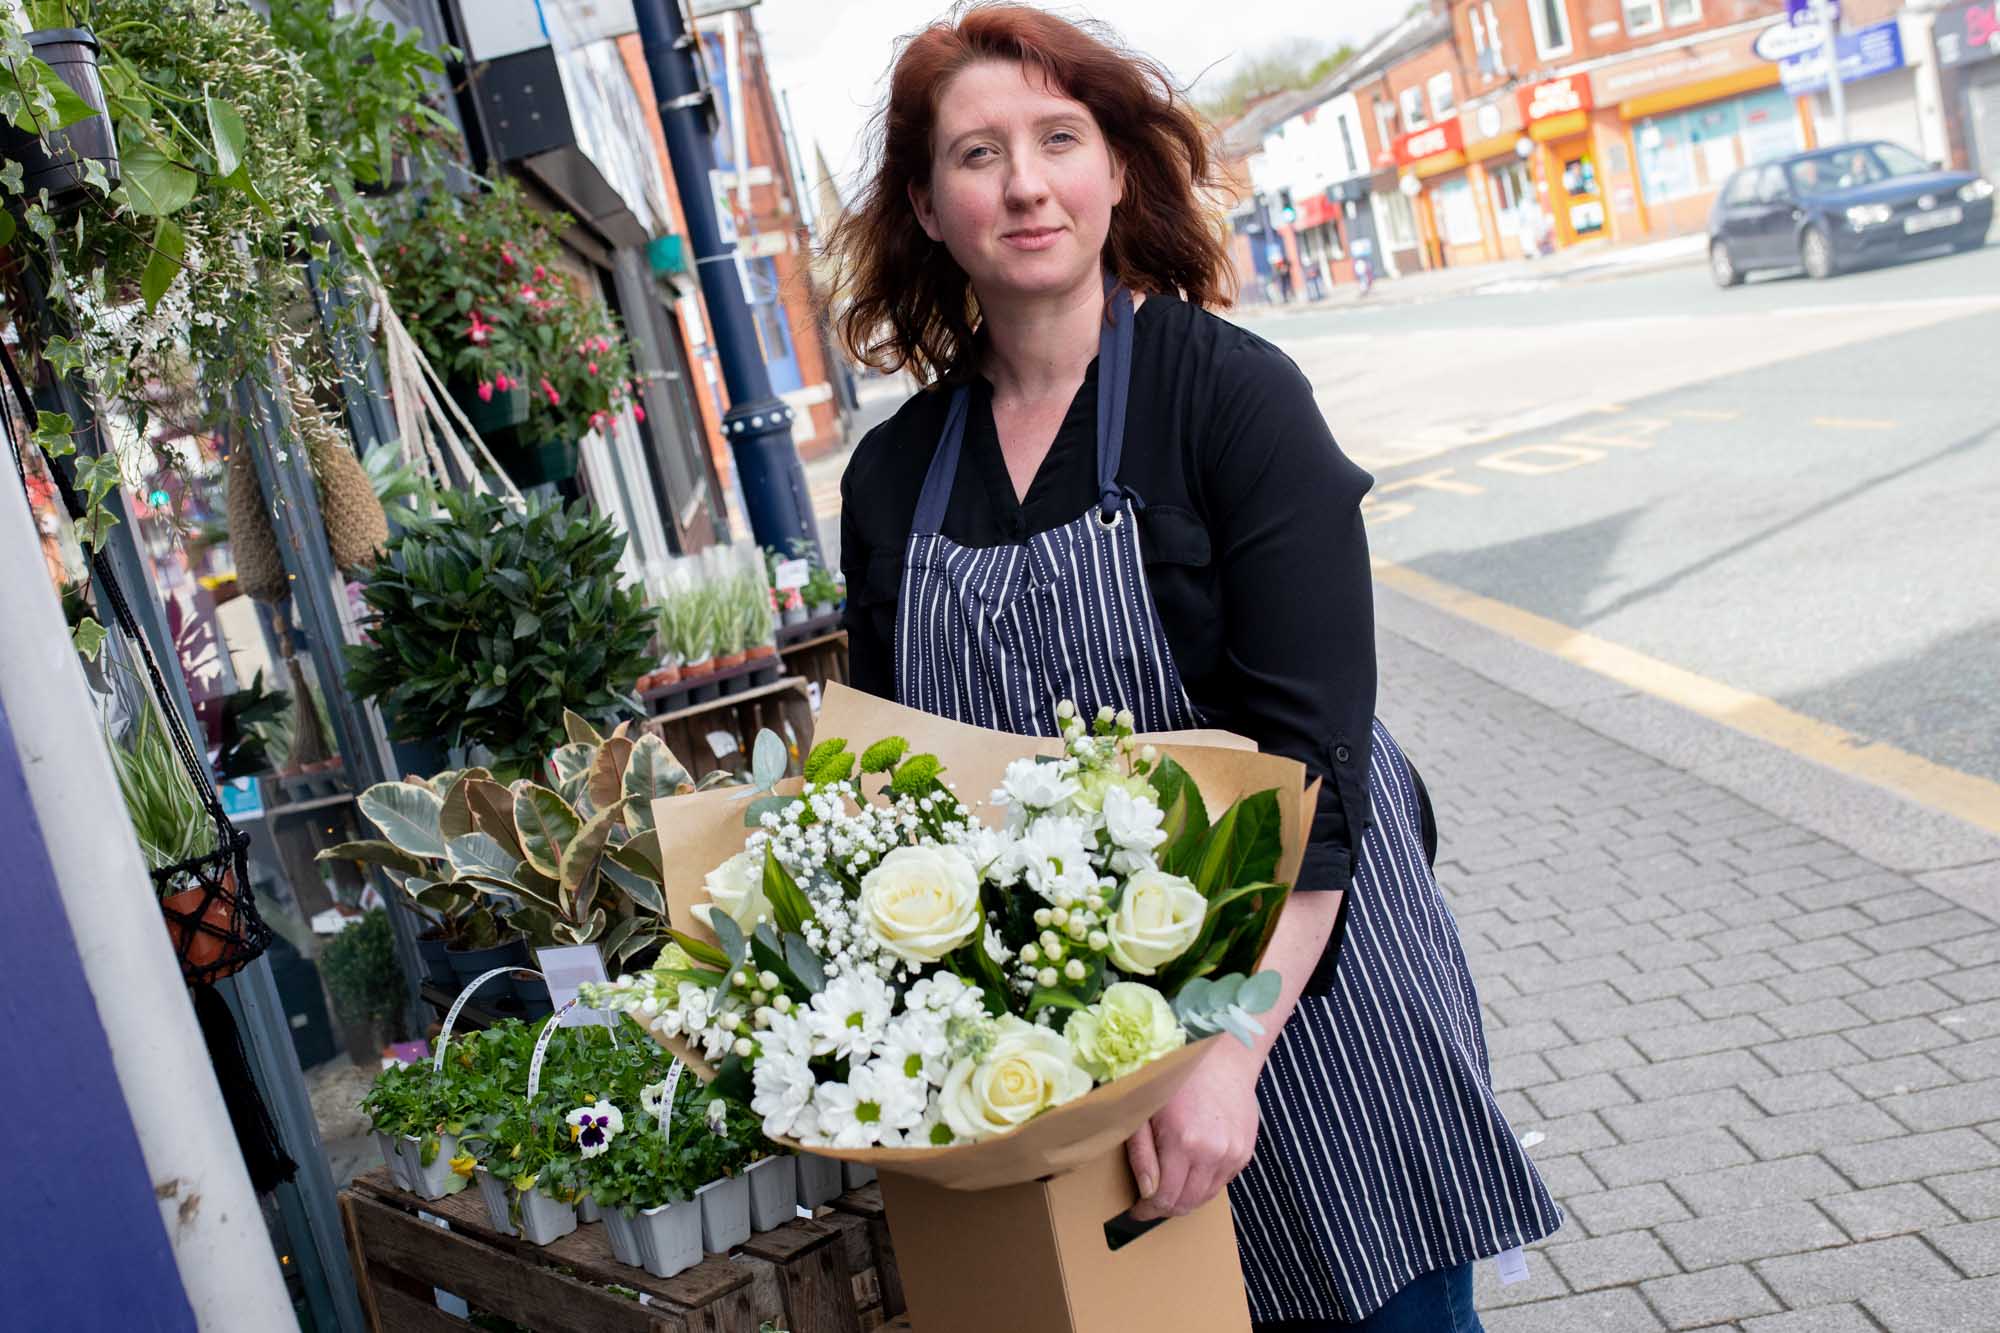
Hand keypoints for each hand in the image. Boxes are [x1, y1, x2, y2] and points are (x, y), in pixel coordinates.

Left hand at [1125, 1045, 1260, 1220]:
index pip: (1165, 1198)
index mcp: (1183, 1142)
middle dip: (1165, 1209)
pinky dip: (1204, 1183)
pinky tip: (1192, 1167)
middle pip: (1187, 1204)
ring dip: (1185, 1199)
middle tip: (1149, 1202)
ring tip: (1169, 1187)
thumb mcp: (1146, 1109)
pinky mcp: (1244, 1152)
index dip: (1147, 1211)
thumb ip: (1142, 1153)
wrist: (1224, 1056)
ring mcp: (1233, 1154)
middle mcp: (1212, 1153)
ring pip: (1206, 1197)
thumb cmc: (1178, 1077)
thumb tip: (1146, 1192)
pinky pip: (1222, 1182)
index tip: (1136, 1210)